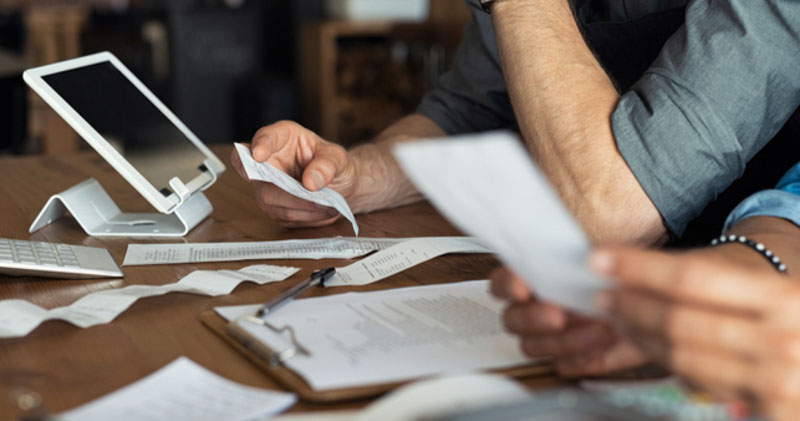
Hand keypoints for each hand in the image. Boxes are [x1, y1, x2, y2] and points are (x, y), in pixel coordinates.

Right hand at [230, 121, 358, 227]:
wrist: (340, 185)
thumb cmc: (335, 164)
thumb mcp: (338, 158)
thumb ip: (327, 165)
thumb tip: (310, 181)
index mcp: (282, 137)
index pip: (264, 138)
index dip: (259, 146)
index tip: (259, 155)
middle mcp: (268, 161)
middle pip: (259, 176)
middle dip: (286, 190)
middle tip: (315, 196)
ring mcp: (266, 186)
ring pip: (270, 200)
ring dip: (301, 207)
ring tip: (328, 206)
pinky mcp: (273, 207)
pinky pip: (283, 216)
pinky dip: (305, 216)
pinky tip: (323, 211)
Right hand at [489, 266, 647, 376]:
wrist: (647, 303)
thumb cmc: (619, 277)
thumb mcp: (606, 257)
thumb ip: (586, 257)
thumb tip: (585, 259)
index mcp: (532, 278)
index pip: (502, 283)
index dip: (508, 286)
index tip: (523, 289)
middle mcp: (533, 309)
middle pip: (512, 320)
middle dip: (533, 318)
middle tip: (558, 315)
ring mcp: (548, 337)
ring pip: (533, 347)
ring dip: (565, 340)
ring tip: (598, 328)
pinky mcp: (570, 359)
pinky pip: (563, 366)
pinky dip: (582, 357)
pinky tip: (603, 345)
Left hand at [594, 247, 799, 420]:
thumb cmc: (786, 301)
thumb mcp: (760, 277)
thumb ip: (703, 276)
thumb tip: (630, 271)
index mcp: (781, 296)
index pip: (691, 278)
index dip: (638, 268)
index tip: (600, 260)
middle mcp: (782, 339)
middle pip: (679, 322)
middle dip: (630, 306)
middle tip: (603, 295)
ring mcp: (778, 379)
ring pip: (681, 357)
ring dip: (639, 337)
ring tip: (619, 320)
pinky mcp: (771, 409)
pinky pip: (700, 384)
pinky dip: (668, 363)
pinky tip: (650, 346)